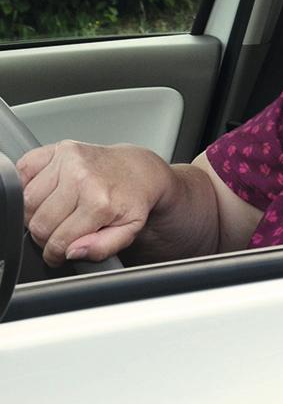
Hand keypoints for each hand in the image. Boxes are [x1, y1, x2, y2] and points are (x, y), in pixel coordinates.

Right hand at [17, 141, 175, 265]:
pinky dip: (25, 186)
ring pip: (26, 201)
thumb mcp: (129, 231)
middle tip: (56, 234)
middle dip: (44, 236)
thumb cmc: (132, 199)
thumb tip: (73, 252)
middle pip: (39, 223)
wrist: (139, 169)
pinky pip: (23, 171)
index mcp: (100, 201)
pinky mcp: (58, 148)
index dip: (55, 254)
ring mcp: (68, 160)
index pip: (58, 241)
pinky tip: (44, 194)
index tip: (57, 255)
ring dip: (33, 214)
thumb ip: (103, 247)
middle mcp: (82, 177)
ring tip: (52, 215)